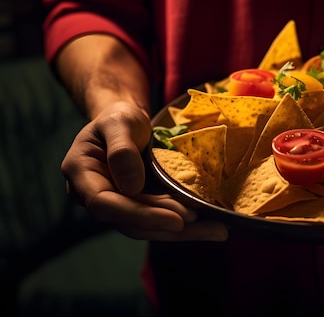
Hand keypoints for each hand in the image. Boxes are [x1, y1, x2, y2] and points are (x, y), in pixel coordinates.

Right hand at [62, 101, 227, 241]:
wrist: (125, 121)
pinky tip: (209, 225)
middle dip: (168, 225)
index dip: (141, 214)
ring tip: (217, 230)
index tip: (176, 219)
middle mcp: (93, 196)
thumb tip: (132, 186)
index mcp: (81, 174)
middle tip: (206, 222)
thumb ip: (122, 149)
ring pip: (146, 227)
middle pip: (129, 221)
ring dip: (182, 232)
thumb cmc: (119, 117)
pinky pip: (157, 220)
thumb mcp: (120, 122)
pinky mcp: (136, 207)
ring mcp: (116, 205)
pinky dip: (184, 225)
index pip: (105, 204)